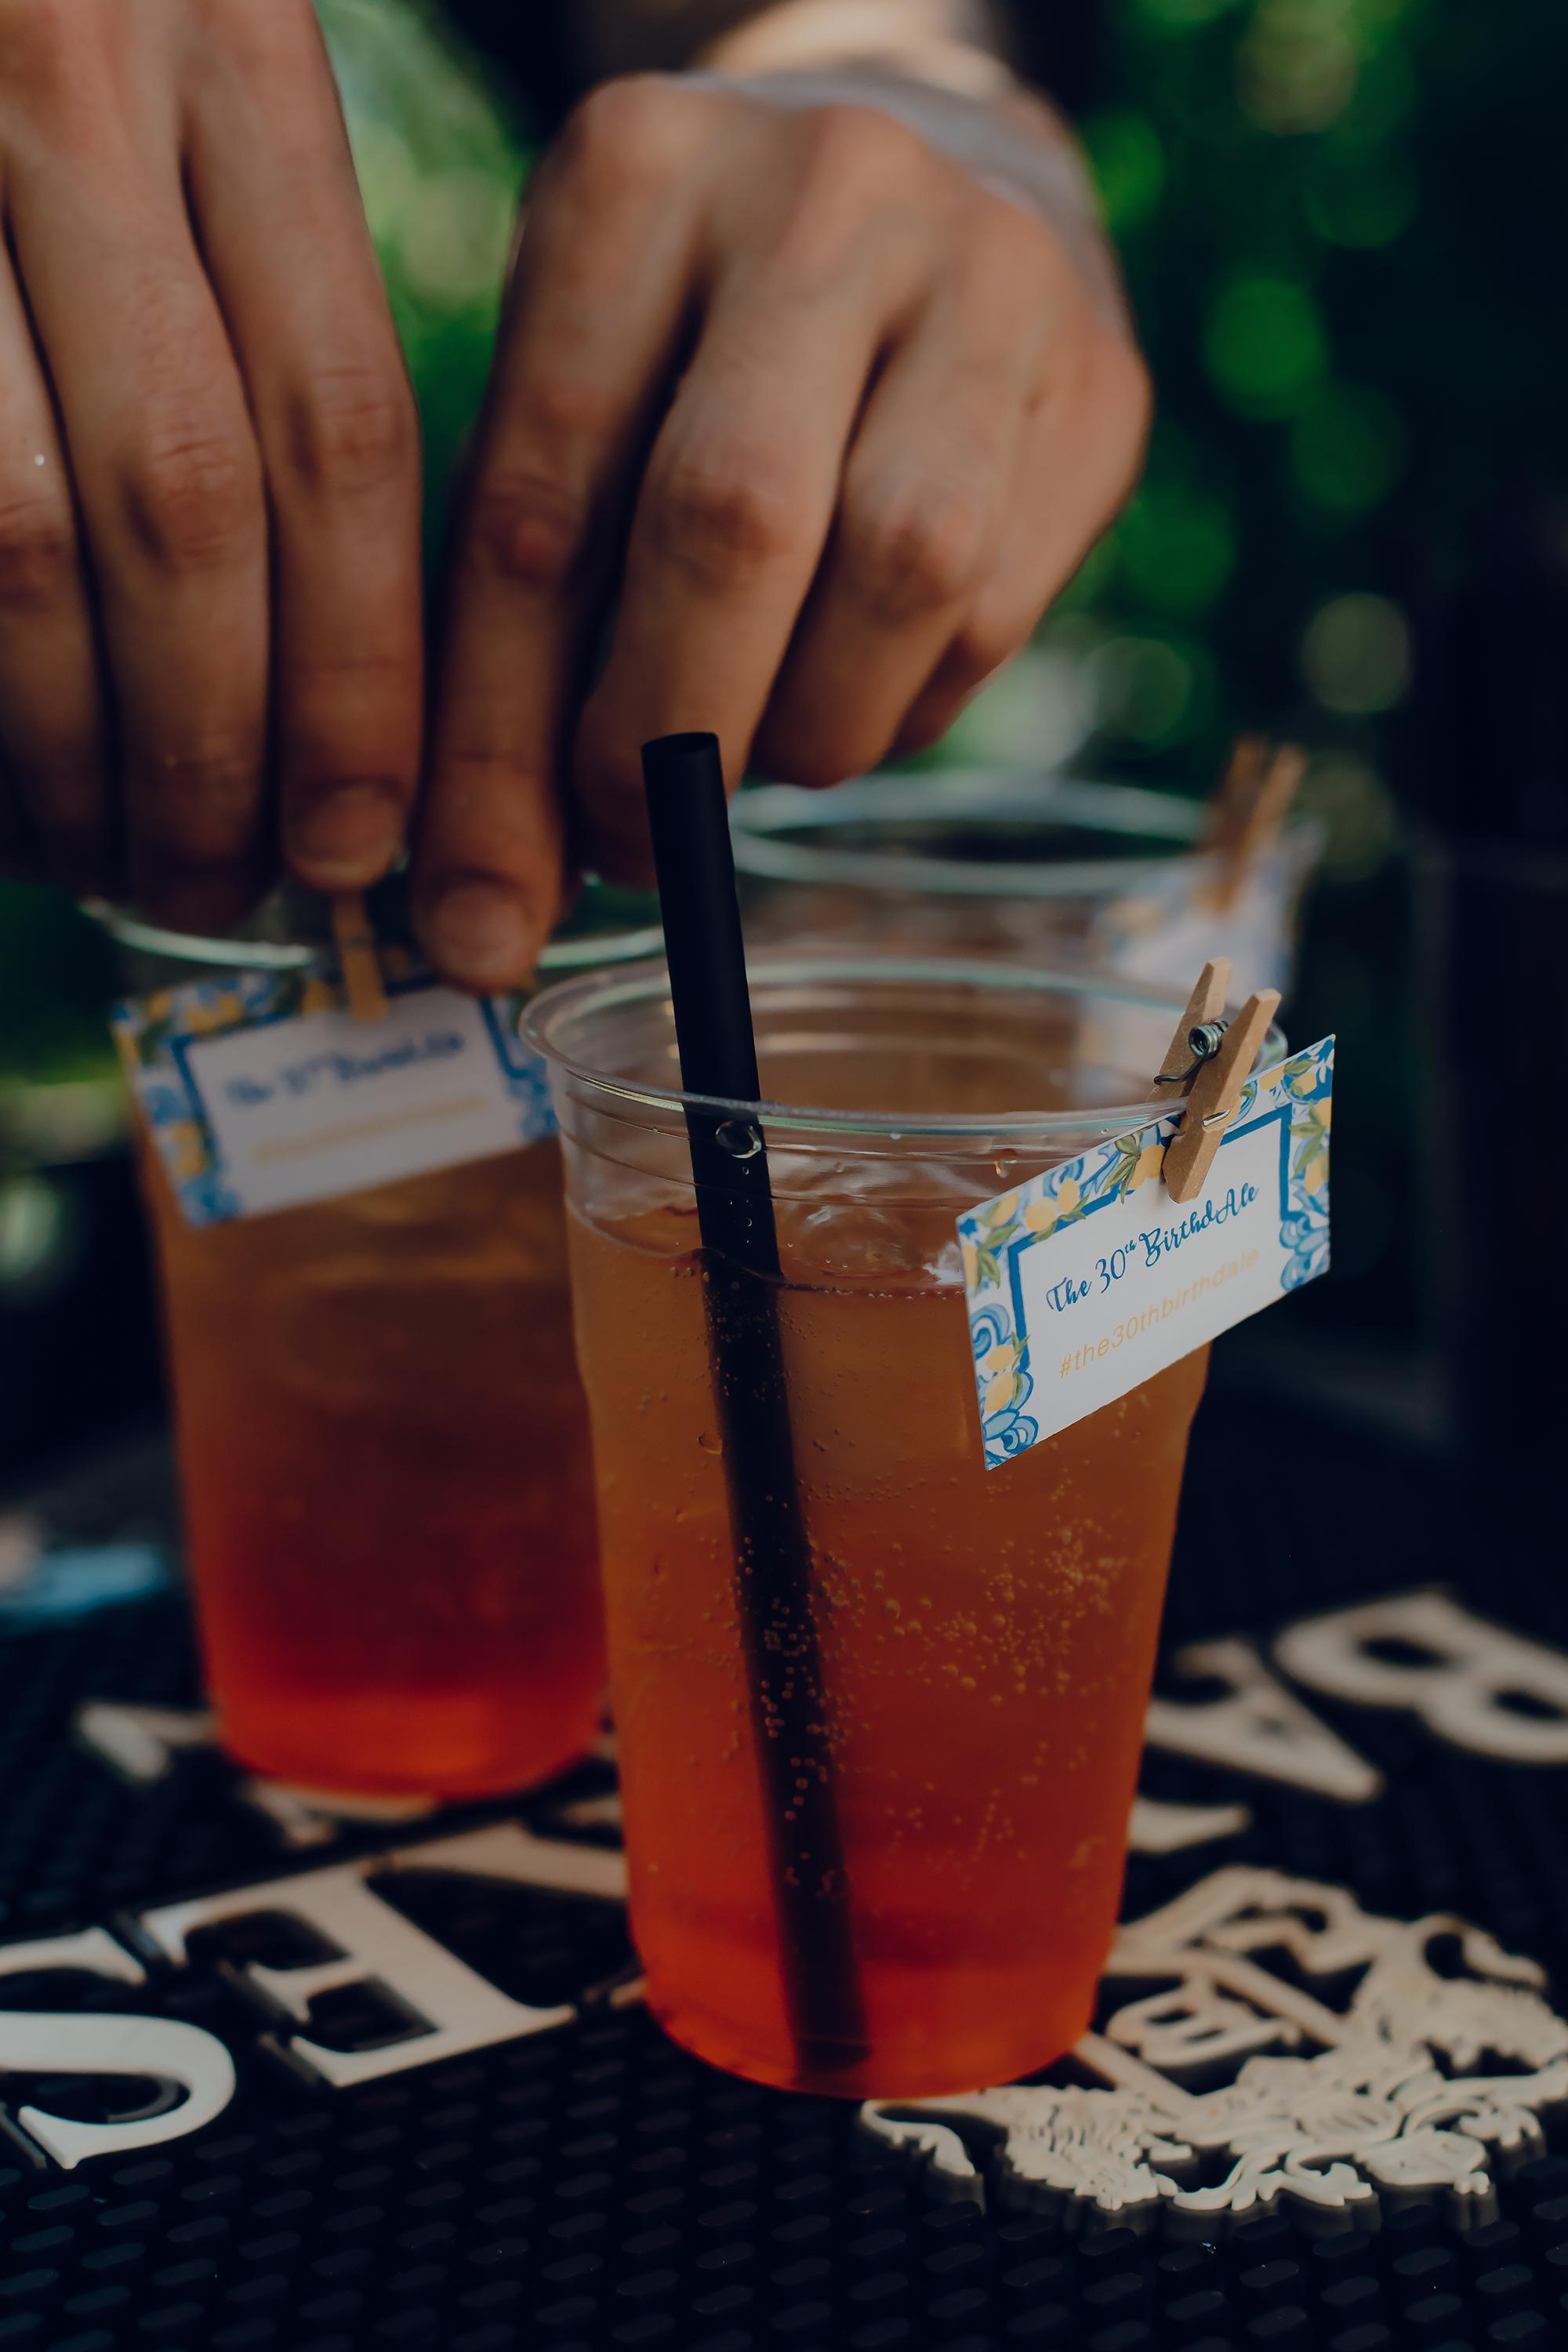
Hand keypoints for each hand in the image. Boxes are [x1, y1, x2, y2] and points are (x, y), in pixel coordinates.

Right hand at [0, 0, 419, 930]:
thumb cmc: (56, 28)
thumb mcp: (191, 95)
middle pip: (188, 502)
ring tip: (102, 853)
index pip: (339, 426)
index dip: (359, 668)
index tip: (360, 830)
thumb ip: (264, 312)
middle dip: (216, 741)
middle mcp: (74, 78)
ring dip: (71, 742)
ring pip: (19, 538)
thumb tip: (326, 659)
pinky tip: (6, 781)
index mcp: (235, 53)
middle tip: (222, 881)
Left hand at [415, 73, 1147, 988]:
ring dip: (803, 733)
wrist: (932, 179)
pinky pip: (996, 615)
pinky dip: (900, 709)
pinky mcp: (1104, 382)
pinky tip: (850, 691)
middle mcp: (826, 190)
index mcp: (638, 174)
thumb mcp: (577, 402)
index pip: (541, 496)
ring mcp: (992, 272)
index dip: (500, 734)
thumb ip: (524, 614)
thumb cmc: (698, 338)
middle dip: (665, 737)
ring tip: (752, 755)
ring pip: (901, 574)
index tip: (481, 902)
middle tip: (633, 845)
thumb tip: (490, 904)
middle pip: (735, 521)